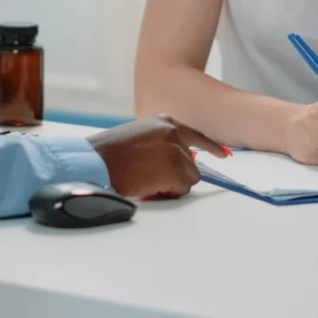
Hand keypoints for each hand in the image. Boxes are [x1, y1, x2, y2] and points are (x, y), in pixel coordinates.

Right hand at [87, 115, 228, 199]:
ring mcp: (175, 151)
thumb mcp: (138, 138)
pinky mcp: (174, 170)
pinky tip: (146, 187)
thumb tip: (183, 159)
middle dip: (175, 176)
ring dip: (170, 186)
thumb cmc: (108, 155)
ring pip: (189, 179)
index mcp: (164, 123)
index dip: (211, 146)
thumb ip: (161, 144)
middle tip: (149, 179)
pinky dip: (166, 194)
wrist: (93, 163)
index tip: (224, 154)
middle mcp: (173, 133)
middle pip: (192, 164)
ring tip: (145, 181)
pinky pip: (181, 191)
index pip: (195, 135)